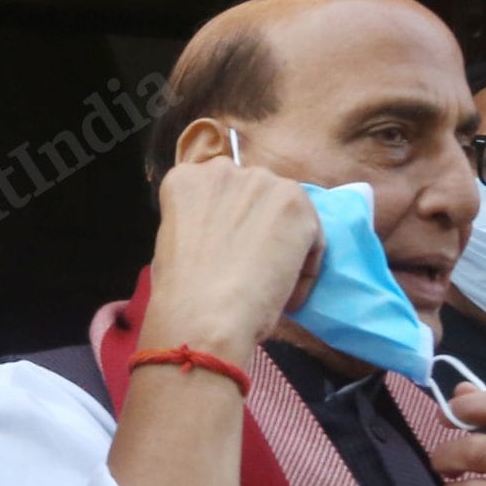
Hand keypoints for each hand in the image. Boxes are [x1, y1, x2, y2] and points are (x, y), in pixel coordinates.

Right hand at [143, 155, 324, 360]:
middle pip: (253, 193)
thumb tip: (227, 234)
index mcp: (186, 180)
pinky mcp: (295, 204)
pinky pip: (311, 236)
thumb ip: (201, 223)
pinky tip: (287, 295)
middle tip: (253, 264)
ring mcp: (261, 183)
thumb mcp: (174, 244)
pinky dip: (305, 267)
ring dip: (284, 242)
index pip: (217, 189)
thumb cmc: (179, 295)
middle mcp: (222, 170)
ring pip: (285, 212)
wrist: (205, 316)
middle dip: (258, 222)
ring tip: (272, 282)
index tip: (230, 249)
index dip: (227, 220)